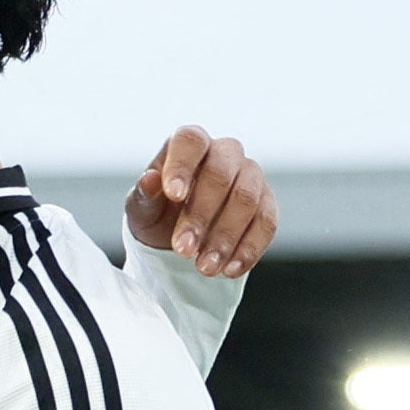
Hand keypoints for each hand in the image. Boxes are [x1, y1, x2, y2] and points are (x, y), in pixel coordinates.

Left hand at [126, 127, 277, 278]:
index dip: (183, 165)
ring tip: (205, 268)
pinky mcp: (267, 203)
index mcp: (190, 145)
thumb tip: (149, 181)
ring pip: (247, 199)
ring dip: (225, 237)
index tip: (174, 195)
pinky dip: (248, 248)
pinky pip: (267, 222)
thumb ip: (144, 195)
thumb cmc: (158, 214)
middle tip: (183, 249)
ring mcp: (250, 176)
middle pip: (221, 173)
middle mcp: (224, 153)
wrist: (179, 239)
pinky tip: (229, 269)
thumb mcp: (142, 209)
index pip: (191, 140)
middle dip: (201, 215)